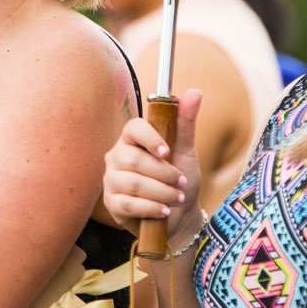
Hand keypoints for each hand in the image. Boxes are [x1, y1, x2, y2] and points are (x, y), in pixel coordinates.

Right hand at [103, 89, 203, 239]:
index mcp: (132, 139)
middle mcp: (117, 157)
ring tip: (177, 198)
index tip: (167, 152)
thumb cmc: (180, 178)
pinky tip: (164, 211)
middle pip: (134, 160)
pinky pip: (128, 204)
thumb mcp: (186, 151)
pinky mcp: (112, 203)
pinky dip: (151, 208)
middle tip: (181, 182)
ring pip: (133, 184)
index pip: (133, 128)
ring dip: (162, 193)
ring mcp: (111, 180)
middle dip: (163, 174)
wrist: (180, 215)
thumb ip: (185, 123)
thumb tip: (195, 92)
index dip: (149, 138)